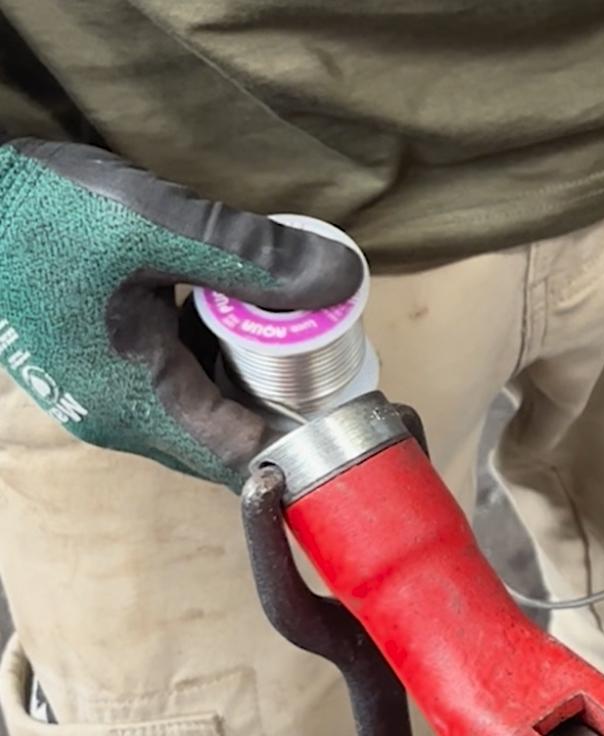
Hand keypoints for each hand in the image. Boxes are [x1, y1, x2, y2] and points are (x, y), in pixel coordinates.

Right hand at [0, 136, 362, 488]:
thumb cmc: (42, 213)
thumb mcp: (155, 224)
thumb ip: (250, 258)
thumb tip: (344, 279)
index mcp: (137, 405)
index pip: (246, 458)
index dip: (311, 442)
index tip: (366, 407)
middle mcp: (120, 415)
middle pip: (234, 431)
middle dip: (295, 401)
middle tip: (352, 355)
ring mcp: (108, 393)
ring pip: (211, 401)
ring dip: (261, 371)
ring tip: (316, 328)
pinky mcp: (104, 364)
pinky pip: (183, 374)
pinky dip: (223, 350)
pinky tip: (247, 307)